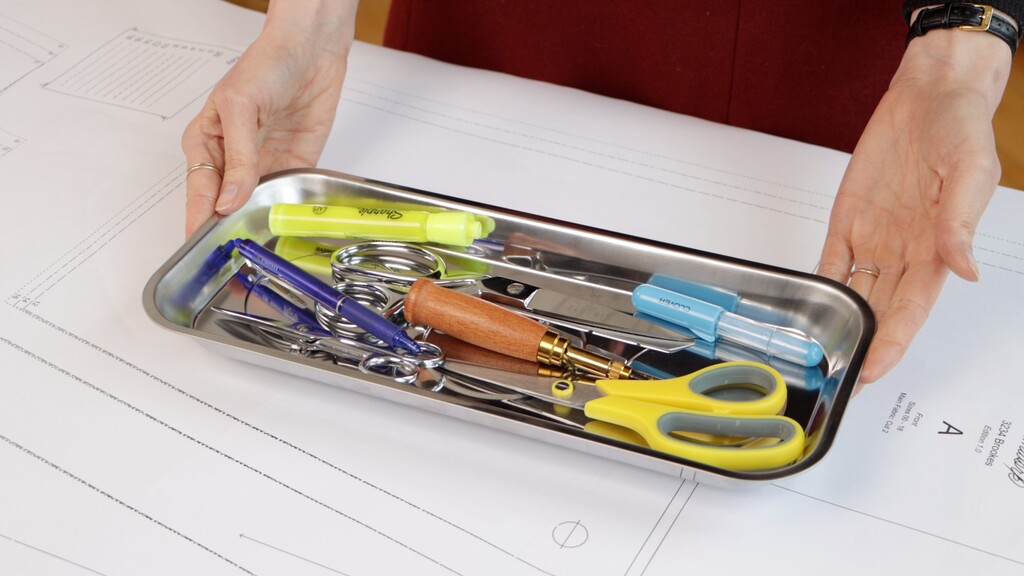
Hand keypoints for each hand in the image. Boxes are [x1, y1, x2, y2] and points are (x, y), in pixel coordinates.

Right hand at [181, 1, 357, 236]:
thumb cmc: (265, 65)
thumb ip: (238, 157)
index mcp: (206, 144)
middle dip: (228, 232)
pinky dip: (287, 213)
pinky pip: (287, 198)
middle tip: (233, 262)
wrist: (310, 52)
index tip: (202, 250)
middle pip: (224, 207)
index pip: (199, 193)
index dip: (199, 222)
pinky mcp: (293, 167)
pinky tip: (287, 231)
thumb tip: (229, 199)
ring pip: (255, 208)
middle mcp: (232, 161)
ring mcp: (262, 166)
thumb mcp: (241, 106)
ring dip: (258, 228)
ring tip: (259, 255)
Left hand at [818, 29, 1011, 383]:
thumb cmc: (961, 131)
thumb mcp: (971, 174)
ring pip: (854, 292)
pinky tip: (807, 307)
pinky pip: (831, 260)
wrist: (931, 96)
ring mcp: (875, 238)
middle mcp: (905, 252)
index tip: (874, 369)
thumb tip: (965, 270)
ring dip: (838, 322)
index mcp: (938, 250)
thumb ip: (961, 225)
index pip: (912, 310)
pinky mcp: (848, 220)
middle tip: (838, 375)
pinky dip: (819, 283)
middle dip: (862, 345)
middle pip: (880, 311)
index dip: (893, 343)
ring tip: (819, 352)